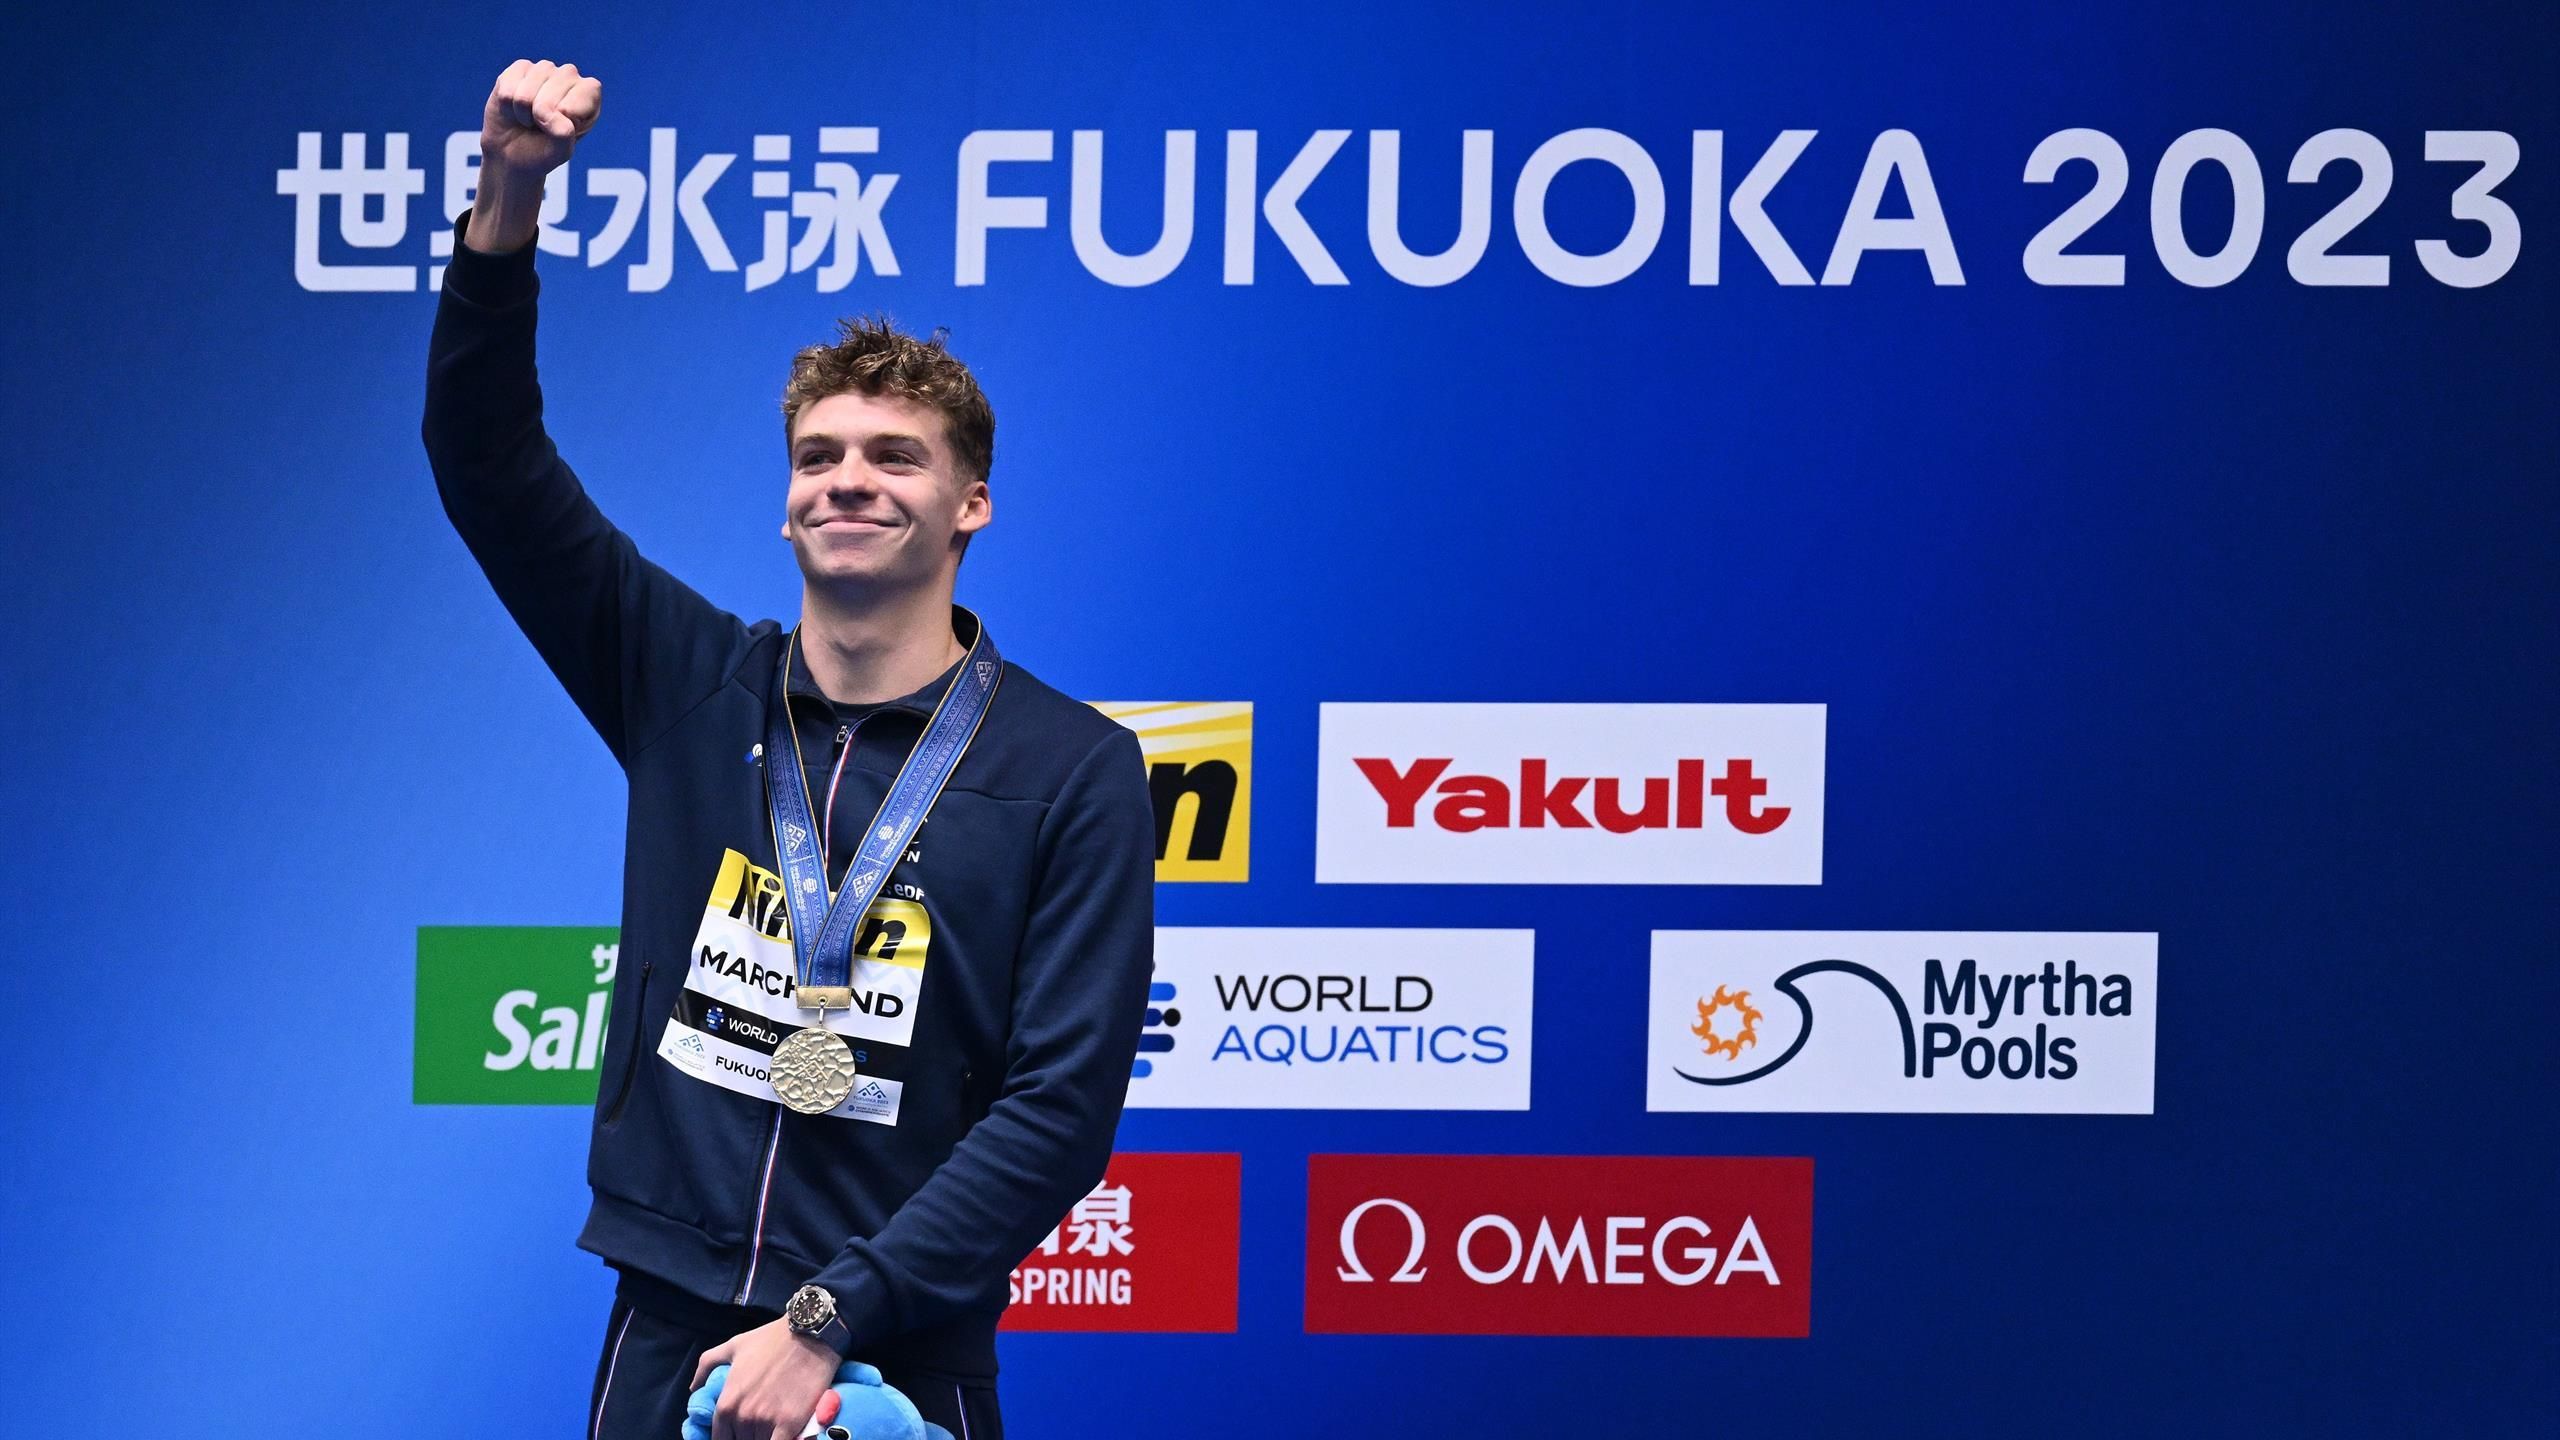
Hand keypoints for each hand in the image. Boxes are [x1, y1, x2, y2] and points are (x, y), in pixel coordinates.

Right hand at [466, 58, 600, 252]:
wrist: (510, 165)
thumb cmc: (541, 161)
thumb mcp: (559, 152)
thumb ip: (564, 134)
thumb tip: (557, 121)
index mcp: (588, 100)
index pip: (589, 88)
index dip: (572, 108)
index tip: (560, 132)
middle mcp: (568, 83)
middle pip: (560, 78)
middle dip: (545, 109)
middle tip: (538, 130)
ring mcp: (542, 76)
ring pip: (534, 77)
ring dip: (525, 105)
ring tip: (524, 122)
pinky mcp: (516, 74)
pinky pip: (512, 77)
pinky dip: (507, 97)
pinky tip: (511, 112)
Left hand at [691, 1316, 841, 1439]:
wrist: (808, 1334)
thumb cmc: (771, 1339)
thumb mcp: (733, 1346)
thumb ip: (707, 1365)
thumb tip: (694, 1388)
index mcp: (726, 1404)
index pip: (720, 1439)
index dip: (730, 1438)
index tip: (740, 1433)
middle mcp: (742, 1416)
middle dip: (749, 1437)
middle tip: (759, 1426)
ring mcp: (766, 1421)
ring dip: (764, 1437)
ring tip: (773, 1428)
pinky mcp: (789, 1424)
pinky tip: (785, 1434)